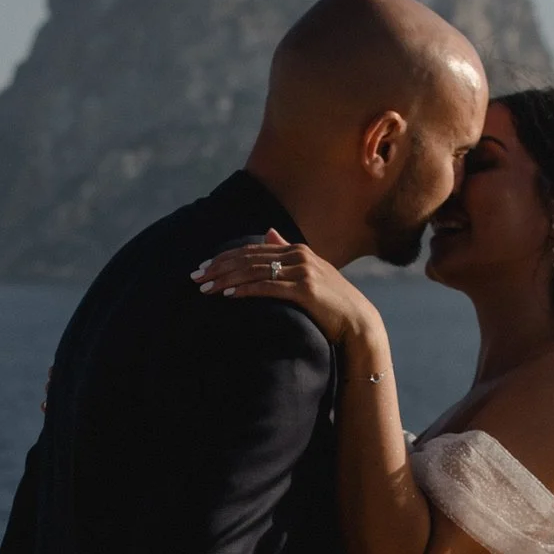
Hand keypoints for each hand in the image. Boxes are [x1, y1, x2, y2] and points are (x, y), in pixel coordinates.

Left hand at [192, 230, 379, 351]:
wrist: (358, 321)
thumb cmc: (332, 302)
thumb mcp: (310, 271)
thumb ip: (287, 251)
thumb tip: (268, 232)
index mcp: (297, 250)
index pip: (252, 251)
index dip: (225, 258)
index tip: (203, 267)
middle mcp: (298, 256)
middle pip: (249, 258)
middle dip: (219, 267)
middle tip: (195, 277)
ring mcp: (302, 271)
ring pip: (254, 271)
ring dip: (226, 279)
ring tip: (205, 288)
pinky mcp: (304, 290)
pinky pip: (267, 287)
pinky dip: (245, 289)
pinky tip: (227, 294)